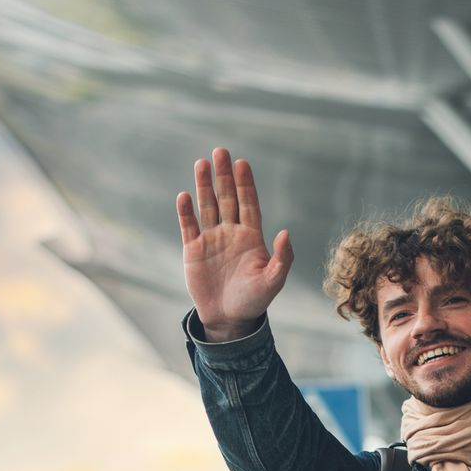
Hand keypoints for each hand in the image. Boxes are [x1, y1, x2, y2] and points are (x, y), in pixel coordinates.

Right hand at [177, 147, 293, 340]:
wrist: (229, 319)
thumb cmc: (254, 301)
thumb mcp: (273, 282)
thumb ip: (282, 258)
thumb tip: (286, 232)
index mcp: (251, 238)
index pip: (249, 205)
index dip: (246, 185)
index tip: (242, 163)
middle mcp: (231, 234)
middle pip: (228, 198)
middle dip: (224, 176)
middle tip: (220, 151)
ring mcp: (211, 239)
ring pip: (208, 206)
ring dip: (204, 186)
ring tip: (202, 164)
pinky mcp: (193, 249)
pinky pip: (189, 226)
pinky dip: (186, 212)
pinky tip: (184, 196)